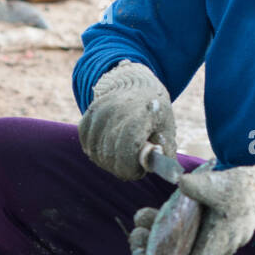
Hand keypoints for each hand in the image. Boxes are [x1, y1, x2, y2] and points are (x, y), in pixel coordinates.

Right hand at [78, 60, 175, 180]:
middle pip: (110, 157)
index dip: (133, 168)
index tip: (141, 168)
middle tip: (133, 162)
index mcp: (140, 116)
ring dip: (110, 161)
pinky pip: (87, 146)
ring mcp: (99, 114)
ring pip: (96, 154)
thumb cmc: (156, 113)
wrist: (137, 86)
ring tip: (124, 152)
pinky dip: (98, 152)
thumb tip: (148, 166)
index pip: (127, 152)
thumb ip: (162, 153)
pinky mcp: (87, 117)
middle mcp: (115, 113)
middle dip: (123, 167)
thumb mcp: (167, 130)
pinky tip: (111, 146)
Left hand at [134, 153, 254, 254]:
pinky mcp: (198, 231)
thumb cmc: (247, 190)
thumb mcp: (226, 184)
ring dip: (152, 243)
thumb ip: (204, 186)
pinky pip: (175, 238)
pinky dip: (159, 230)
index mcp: (218, 244)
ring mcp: (203, 241)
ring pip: (173, 251)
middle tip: (136, 241)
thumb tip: (182, 183)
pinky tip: (146, 215)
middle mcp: (209, 248)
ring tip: (137, 228)